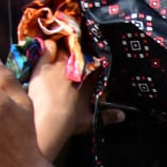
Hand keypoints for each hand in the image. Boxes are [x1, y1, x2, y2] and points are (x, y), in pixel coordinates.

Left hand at [28, 42, 122, 157]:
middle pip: (80, 57)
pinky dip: (50, 47)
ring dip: (65, 50)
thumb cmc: (71, 121)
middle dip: (79, 57)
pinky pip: (49, 49)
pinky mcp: (44, 65)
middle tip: (76, 59)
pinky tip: (50, 46)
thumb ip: (108, 117)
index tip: (90, 68)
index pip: (94, 69)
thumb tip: (122, 115)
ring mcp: (61, 66)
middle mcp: (78, 70)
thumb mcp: (92, 121)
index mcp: (90, 82)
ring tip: (64, 49)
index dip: (92, 67)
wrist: (50, 118)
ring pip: (66, 50)